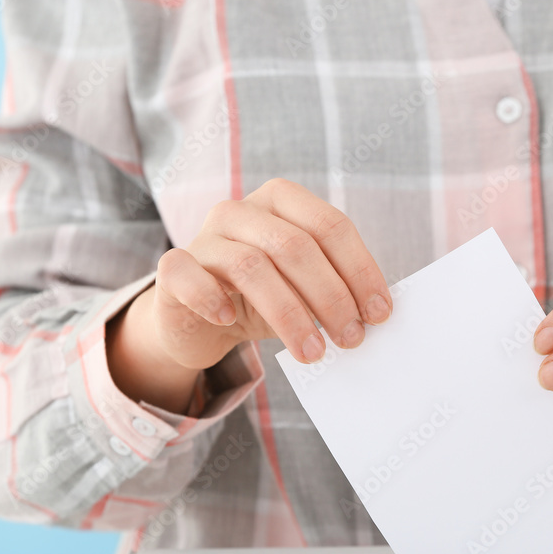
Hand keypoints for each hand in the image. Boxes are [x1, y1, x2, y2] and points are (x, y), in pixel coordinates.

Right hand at [107, 179, 392, 411]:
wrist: (201, 319)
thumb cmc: (263, 299)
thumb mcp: (304, 289)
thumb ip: (336, 288)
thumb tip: (376, 313)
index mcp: (282, 202)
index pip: (331, 227)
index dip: (360, 270)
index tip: (380, 313)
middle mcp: (242, 211)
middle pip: (295, 246)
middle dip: (331, 297)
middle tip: (351, 338)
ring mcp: (205, 236)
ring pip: (252, 266)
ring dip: (290, 315)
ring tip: (313, 351)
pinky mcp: (173, 269)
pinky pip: (189, 276)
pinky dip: (212, 298)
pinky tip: (230, 321)